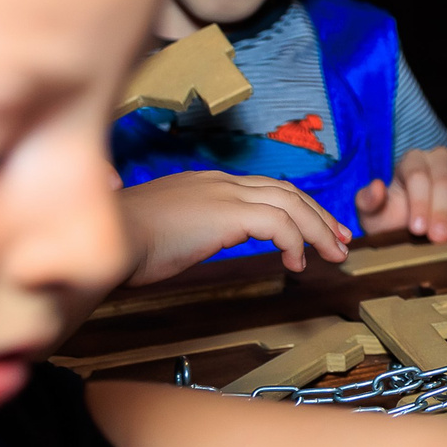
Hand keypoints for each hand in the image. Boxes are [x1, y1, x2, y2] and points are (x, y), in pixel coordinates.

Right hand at [117, 170, 350, 280]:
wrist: (105, 239)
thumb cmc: (122, 243)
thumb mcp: (161, 231)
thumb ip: (183, 229)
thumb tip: (188, 240)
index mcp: (206, 184)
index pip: (265, 189)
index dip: (296, 208)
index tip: (313, 230)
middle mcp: (219, 182)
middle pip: (287, 191)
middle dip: (319, 215)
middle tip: (341, 239)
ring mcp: (224, 194)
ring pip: (291, 204)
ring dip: (319, 230)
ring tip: (334, 254)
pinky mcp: (227, 213)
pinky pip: (280, 225)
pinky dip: (296, 242)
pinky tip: (297, 264)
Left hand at [355, 147, 446, 241]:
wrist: (420, 231)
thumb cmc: (395, 222)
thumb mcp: (375, 217)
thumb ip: (368, 202)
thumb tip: (376, 187)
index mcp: (412, 161)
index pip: (418, 174)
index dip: (419, 202)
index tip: (417, 229)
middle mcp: (440, 157)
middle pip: (445, 178)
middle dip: (442, 210)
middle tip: (439, 238)